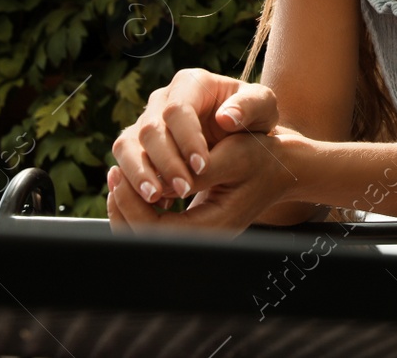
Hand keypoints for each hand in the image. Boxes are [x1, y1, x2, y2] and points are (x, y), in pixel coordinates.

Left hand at [107, 131, 299, 235]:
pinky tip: (138, 182)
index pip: (155, 229)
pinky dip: (139, 205)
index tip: (120, 174)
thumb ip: (200, 170)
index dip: (132, 203)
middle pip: (143, 239)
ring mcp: (196, 234)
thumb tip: (163, 182)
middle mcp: (203, 238)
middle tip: (113, 175)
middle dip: (122, 206)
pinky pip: (154, 224)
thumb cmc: (262, 158)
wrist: (283, 167)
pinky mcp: (192, 224)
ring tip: (119, 178)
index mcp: (213, 227)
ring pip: (144, 234)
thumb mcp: (234, 156)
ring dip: (127, 206)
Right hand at [110, 68, 277, 208]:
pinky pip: (125, 161)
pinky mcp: (136, 144)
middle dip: (166, 161)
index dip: (187, 139)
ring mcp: (146, 120)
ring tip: (156, 199)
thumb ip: (251, 106)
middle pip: (150, 129)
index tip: (204, 166)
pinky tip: (154, 201)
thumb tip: (226, 117)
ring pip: (127, 145)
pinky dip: (134, 181)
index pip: (178, 110)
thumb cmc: (253, 116)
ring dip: (140, 173)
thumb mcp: (263, 107)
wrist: (241, 132)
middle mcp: (163, 99)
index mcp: (192, 83)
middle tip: (184, 189)